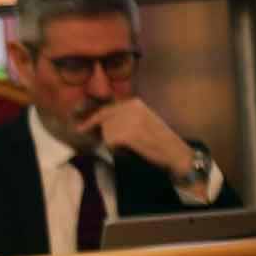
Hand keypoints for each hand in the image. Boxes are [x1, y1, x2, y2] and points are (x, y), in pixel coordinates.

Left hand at [76, 98, 194, 176]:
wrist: (175, 153)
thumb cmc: (159, 139)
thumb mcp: (142, 119)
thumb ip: (124, 116)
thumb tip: (100, 121)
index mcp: (134, 102)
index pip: (105, 110)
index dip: (92, 120)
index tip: (80, 128)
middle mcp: (130, 107)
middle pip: (103, 121)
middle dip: (105, 133)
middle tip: (114, 143)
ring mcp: (127, 120)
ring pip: (106, 133)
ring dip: (112, 142)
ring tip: (131, 145)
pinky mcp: (125, 134)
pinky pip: (110, 143)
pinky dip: (116, 149)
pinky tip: (130, 150)